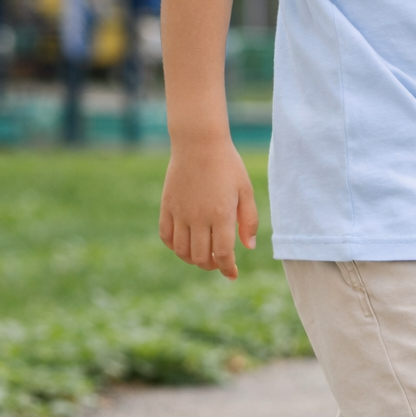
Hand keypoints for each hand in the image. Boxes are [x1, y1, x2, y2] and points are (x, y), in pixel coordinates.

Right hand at [159, 136, 257, 279]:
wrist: (198, 142)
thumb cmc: (227, 166)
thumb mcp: (246, 191)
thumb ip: (249, 221)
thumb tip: (248, 247)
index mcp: (221, 215)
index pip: (223, 255)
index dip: (228, 269)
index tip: (232, 274)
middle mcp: (198, 217)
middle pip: (201, 258)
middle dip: (212, 265)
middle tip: (219, 261)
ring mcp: (180, 212)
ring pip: (182, 251)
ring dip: (193, 259)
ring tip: (203, 254)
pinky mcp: (167, 206)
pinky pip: (166, 236)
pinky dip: (175, 247)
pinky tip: (185, 244)